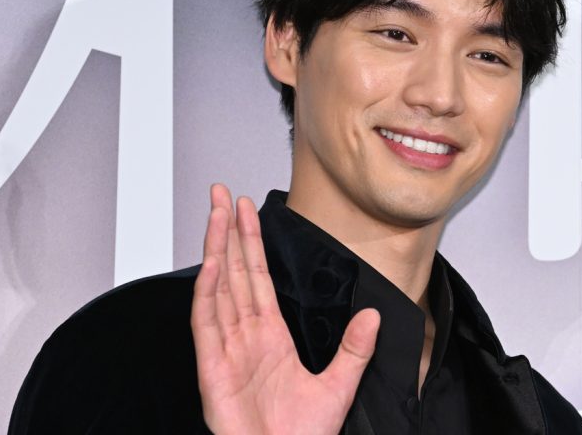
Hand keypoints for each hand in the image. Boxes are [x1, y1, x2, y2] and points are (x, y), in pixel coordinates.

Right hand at [191, 184, 380, 434]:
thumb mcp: (339, 386)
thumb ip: (354, 349)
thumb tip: (374, 316)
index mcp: (270, 338)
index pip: (256, 278)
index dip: (250, 243)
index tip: (246, 211)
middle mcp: (245, 337)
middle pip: (234, 272)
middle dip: (227, 232)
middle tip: (222, 195)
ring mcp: (226, 350)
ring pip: (219, 288)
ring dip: (216, 250)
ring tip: (216, 214)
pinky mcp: (212, 369)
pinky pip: (208, 323)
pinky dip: (208, 292)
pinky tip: (212, 264)